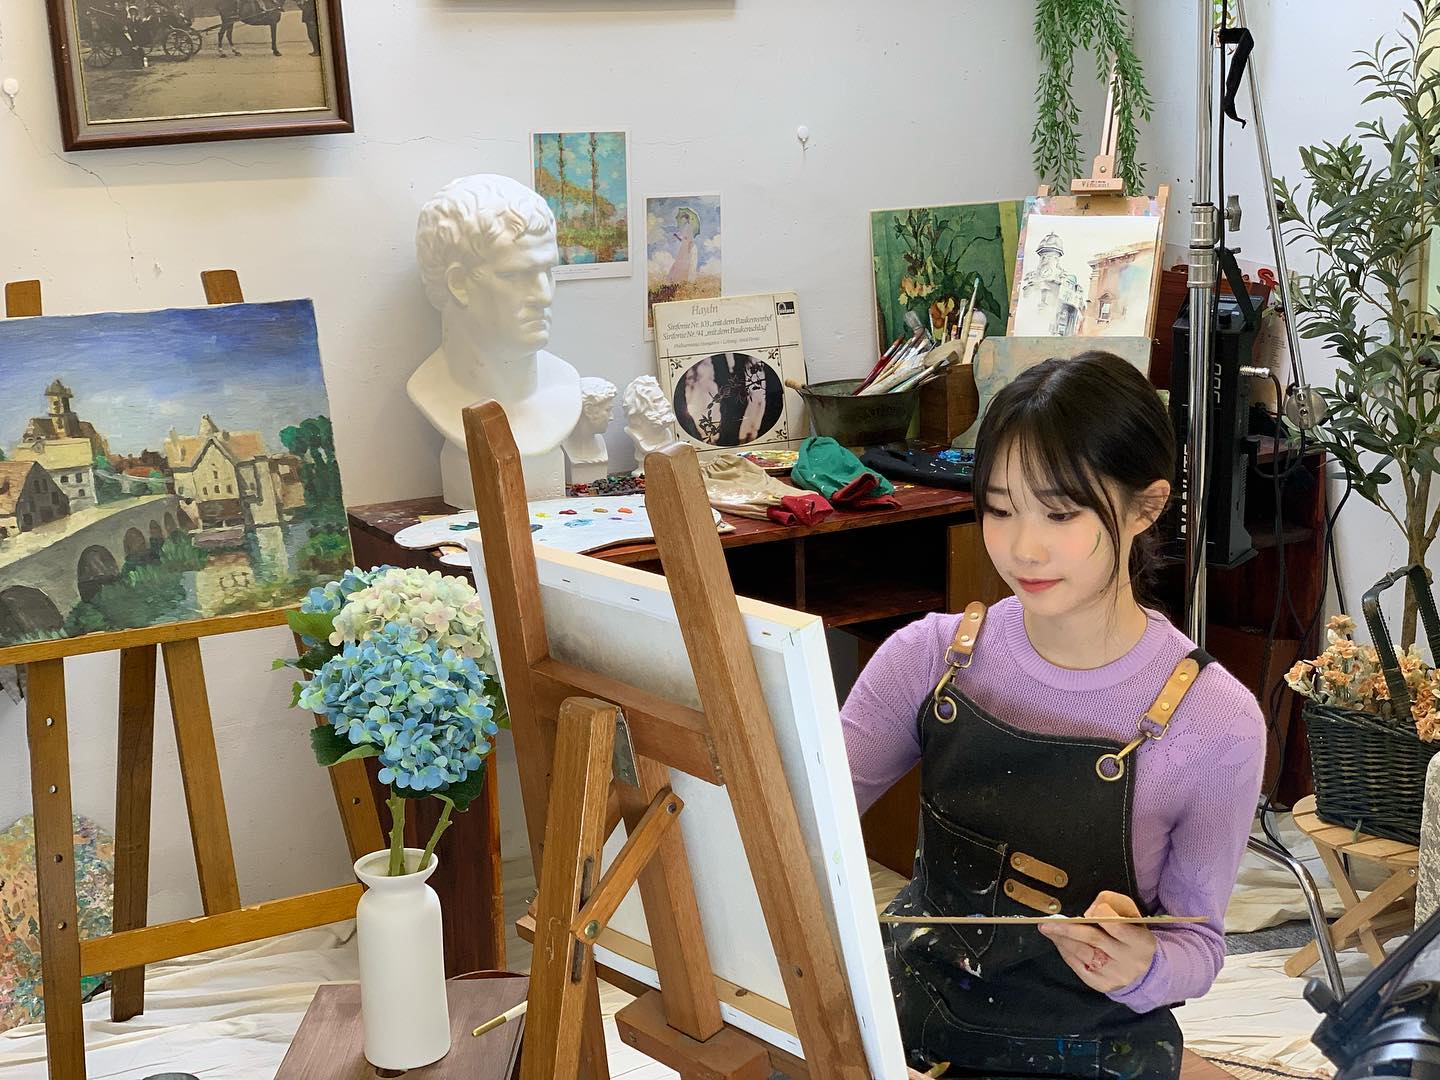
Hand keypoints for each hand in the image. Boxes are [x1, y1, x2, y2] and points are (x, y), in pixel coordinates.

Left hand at [1038, 890, 1157, 993]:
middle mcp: (1128, 961)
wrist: (1143, 970)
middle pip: (1093, 939)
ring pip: (1082, 953)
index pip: (1116, 925)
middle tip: (1047, 922)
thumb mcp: (1130, 913)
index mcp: (1140, 941)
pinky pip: (1078, 967)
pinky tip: (1058, 941)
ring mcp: (1114, 975)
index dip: (1100, 914)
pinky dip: (1065, 952)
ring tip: (1048, 929)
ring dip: (1062, 939)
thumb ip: (1111, 903)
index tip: (1087, 910)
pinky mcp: (1101, 984)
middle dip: (1067, 929)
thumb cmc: (1131, 932)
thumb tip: (1088, 912)